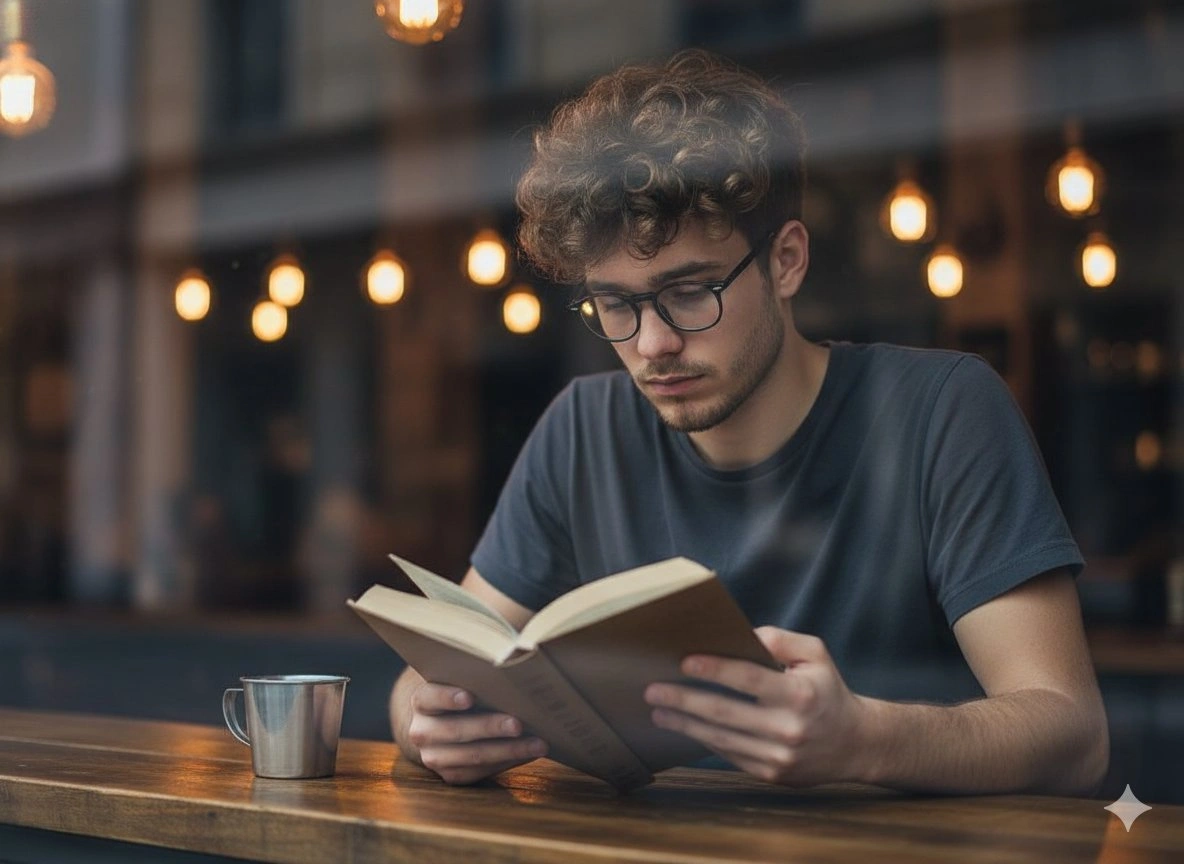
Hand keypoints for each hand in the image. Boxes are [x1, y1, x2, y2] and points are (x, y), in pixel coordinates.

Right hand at [406, 681, 547, 784]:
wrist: (441, 722)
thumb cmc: (460, 692)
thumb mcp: (459, 682)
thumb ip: (475, 679)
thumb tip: (514, 678)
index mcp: (422, 701)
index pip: (428, 697)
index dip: (447, 697)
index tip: (470, 697)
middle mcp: (422, 731)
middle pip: (456, 730)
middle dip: (490, 727)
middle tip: (519, 724)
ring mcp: (433, 757)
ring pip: (472, 756)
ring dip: (508, 750)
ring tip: (537, 744)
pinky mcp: (450, 775)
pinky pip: (481, 771)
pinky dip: (508, 761)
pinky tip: (529, 753)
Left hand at [644, 627, 870, 785]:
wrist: (855, 744)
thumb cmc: (827, 690)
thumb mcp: (814, 654)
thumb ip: (779, 640)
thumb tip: (742, 636)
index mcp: (799, 694)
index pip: (746, 679)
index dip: (713, 670)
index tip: (683, 662)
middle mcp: (788, 728)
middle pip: (724, 712)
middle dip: (683, 700)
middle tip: (653, 691)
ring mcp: (778, 756)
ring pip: (721, 738)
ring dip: (685, 724)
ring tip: (659, 712)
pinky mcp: (771, 774)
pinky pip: (729, 754)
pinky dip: (704, 741)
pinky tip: (685, 728)